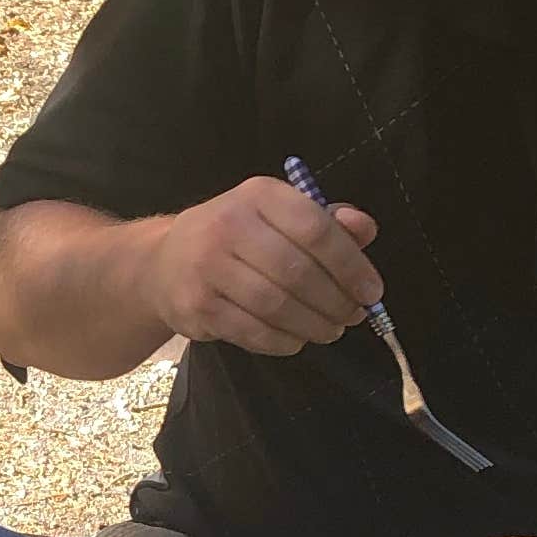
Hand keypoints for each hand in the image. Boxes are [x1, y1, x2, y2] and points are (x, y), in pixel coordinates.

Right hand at [149, 177, 380, 354]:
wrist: (164, 262)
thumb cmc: (236, 238)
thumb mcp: (279, 216)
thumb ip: (326, 223)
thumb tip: (365, 229)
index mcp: (259, 195)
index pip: (315, 229)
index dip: (351, 265)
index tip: (371, 292)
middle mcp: (229, 224)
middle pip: (298, 272)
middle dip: (335, 302)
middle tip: (352, 317)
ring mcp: (207, 266)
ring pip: (276, 305)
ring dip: (313, 325)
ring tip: (330, 330)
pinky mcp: (196, 305)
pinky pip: (252, 331)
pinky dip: (283, 341)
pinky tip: (296, 339)